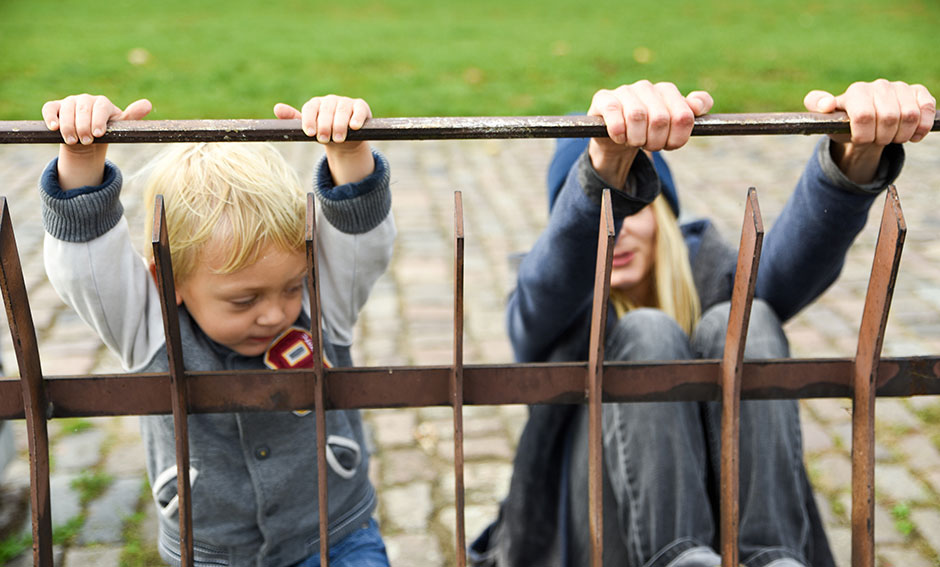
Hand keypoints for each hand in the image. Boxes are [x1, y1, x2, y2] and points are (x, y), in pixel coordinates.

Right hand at [42, 94, 151, 145]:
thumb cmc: (106, 132)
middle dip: (83, 126)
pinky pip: (50, 108)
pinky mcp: (55, 107)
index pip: (101, 107)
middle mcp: (85, 99)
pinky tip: (54, 127)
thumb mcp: (120, 127)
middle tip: (86, 141)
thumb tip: (147, 104)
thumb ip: (132, 116)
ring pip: (66, 110)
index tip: (98, 134)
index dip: (99, 120)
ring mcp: (69, 102)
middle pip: (83, 109)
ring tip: (72, 140)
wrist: (87, 140)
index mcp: (102, 103)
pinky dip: (51, 117)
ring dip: (68, 126)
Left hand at [274, 95, 373, 184]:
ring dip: (339, 124)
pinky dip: (357, 117)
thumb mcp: (309, 129)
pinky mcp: (361, 107)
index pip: (310, 108)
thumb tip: (277, 108)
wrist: (345, 141)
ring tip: (338, 138)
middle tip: (323, 139)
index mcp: (316, 104)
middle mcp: (330, 100)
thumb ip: (293, 120)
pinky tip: (354, 126)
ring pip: (342, 110)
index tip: (308, 133)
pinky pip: (359, 109)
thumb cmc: (324, 133)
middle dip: (324, 125)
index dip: (308, 120)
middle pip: (326, 109)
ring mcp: (346, 102)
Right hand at [587, 81, 712, 187]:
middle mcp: (647, 87)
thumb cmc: (648, 130)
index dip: (678, 138)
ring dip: (636, 139)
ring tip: (634, 141)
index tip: (669, 144)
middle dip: (656, 141)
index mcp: (667, 91)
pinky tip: (619, 137)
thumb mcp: (673, 125)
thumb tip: (697, 106)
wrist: (616, 136)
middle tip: (649, 145)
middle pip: (661, 119)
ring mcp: (624, 91)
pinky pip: (615, 116)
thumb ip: (693, 113)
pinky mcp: (604, 99)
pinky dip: (619, 134)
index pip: (684, 117)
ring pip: (637, 116)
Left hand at [804, 80, 935, 183]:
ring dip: (901, 135)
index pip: (863, 116)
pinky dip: (922, 127)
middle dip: (882, 137)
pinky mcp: (918, 93)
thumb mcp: (826, 119)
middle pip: (889, 118)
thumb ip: (817, 107)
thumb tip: (827, 104)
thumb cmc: (845, 124)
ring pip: (910, 116)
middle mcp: (879, 85)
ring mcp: (900, 88)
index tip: (860, 140)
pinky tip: (912, 135)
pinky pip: (927, 108)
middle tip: (877, 140)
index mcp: (856, 91)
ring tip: (891, 137)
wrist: (866, 126)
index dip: (864, 135)